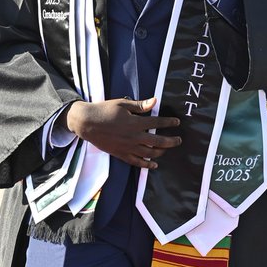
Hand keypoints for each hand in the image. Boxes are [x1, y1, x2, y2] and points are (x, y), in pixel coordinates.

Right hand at [66, 97, 181, 168]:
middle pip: (158, 141)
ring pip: (150, 153)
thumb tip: (155, 101)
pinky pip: (137, 162)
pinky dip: (147, 164)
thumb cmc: (105, 110)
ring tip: (167, 149)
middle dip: (171, 141)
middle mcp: (134, 136)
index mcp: (135, 122)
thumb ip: (140, 105)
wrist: (87, 123)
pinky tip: (154, 164)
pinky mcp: (121, 154)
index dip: (169, 122)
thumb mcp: (122, 104)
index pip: (157, 122)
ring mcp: (128, 147)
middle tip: (178, 140)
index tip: (176, 122)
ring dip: (161, 152)